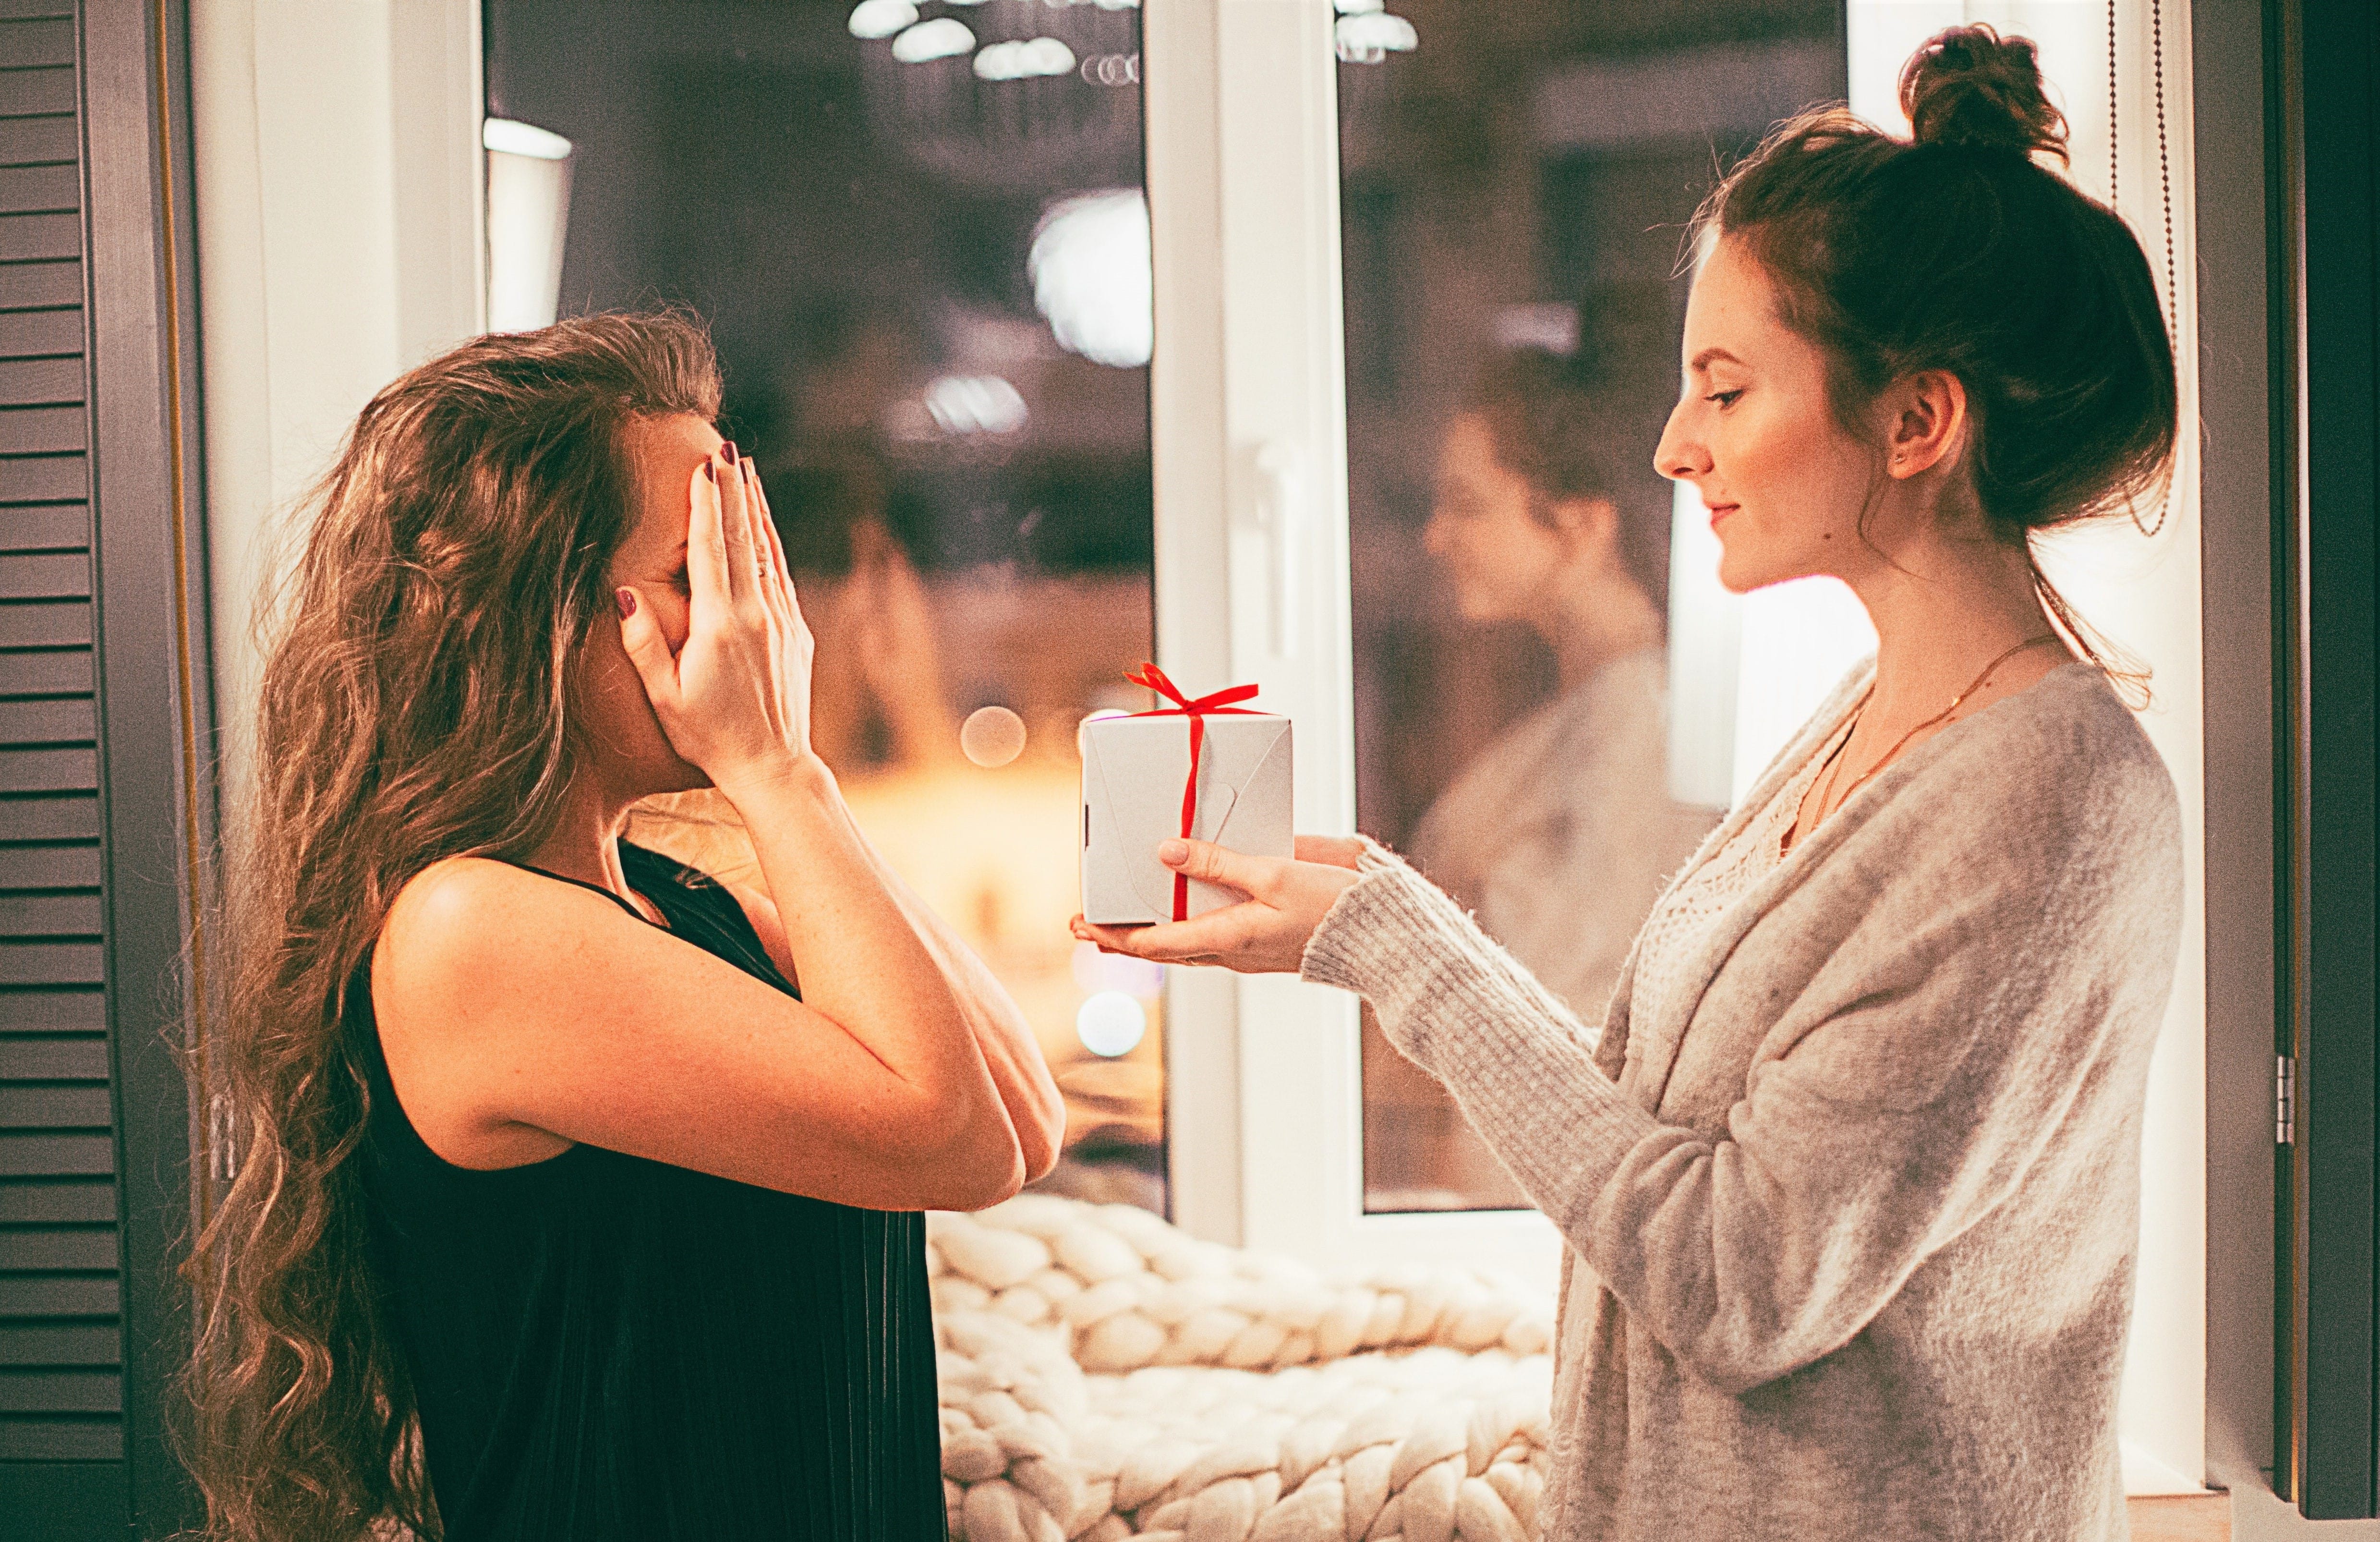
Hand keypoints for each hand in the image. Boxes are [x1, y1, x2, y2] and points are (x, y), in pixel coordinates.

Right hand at [619, 451, 816, 796]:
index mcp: (720, 625)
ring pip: (768, 551)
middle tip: (728, 448)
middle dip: (734, 490)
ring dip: (755, 509)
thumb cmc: (709, 737)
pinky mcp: (798, 633)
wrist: (774, 767)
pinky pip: (781, 576)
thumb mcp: (664, 696)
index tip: (705, 466)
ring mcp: (783, 622)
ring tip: (747, 470)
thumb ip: (642, 642)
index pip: (710, 549)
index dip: (706, 504)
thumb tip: (623, 591)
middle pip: (743, 538)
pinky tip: (763, 526)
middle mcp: (757, 615)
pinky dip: (770, 544)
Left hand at [1069, 835, 1365, 974]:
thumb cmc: (1332, 908)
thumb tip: (1167, 852)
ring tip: (1124, 918)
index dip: (1115, 935)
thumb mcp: (1274, 875)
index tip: (1082, 925)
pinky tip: (1184, 905)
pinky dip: (1191, 922)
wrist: (1383, 938)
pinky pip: (1216, 934)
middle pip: (1164, 949)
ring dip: (1154, 931)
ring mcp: (1248, 950)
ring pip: (1188, 945)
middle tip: (1084, 926)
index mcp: (1229, 938)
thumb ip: (1220, 862)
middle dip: (1123, 937)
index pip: (1156, 944)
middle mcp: (1232, 950)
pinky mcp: (1265, 941)